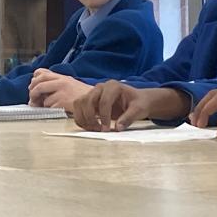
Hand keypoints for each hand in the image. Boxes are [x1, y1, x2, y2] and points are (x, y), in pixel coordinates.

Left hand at [27, 69, 91, 109]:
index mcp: (61, 77)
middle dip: (32, 92)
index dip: (34, 80)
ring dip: (43, 105)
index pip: (40, 72)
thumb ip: (55, 84)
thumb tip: (37, 92)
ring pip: (44, 98)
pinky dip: (51, 110)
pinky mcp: (64, 101)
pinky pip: (51, 106)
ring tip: (46, 107)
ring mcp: (63, 91)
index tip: (32, 87)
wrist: (97, 101)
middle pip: (38, 83)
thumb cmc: (82, 95)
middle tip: (32, 99)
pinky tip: (57, 110)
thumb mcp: (69, 84)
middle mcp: (61, 82)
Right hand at [72, 81, 189, 131]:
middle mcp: (100, 87)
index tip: (107, 130)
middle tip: (99, 130)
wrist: (137, 101)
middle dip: (91, 118)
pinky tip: (88, 127)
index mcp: (113, 86)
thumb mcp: (139, 110)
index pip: (104, 101)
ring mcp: (93, 93)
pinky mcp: (89, 100)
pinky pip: (78, 108)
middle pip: (88, 101)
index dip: (104, 117)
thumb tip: (118, 128)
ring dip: (83, 118)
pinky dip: (80, 118)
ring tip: (93, 129)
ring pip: (79, 103)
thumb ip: (129, 118)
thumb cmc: (139, 103)